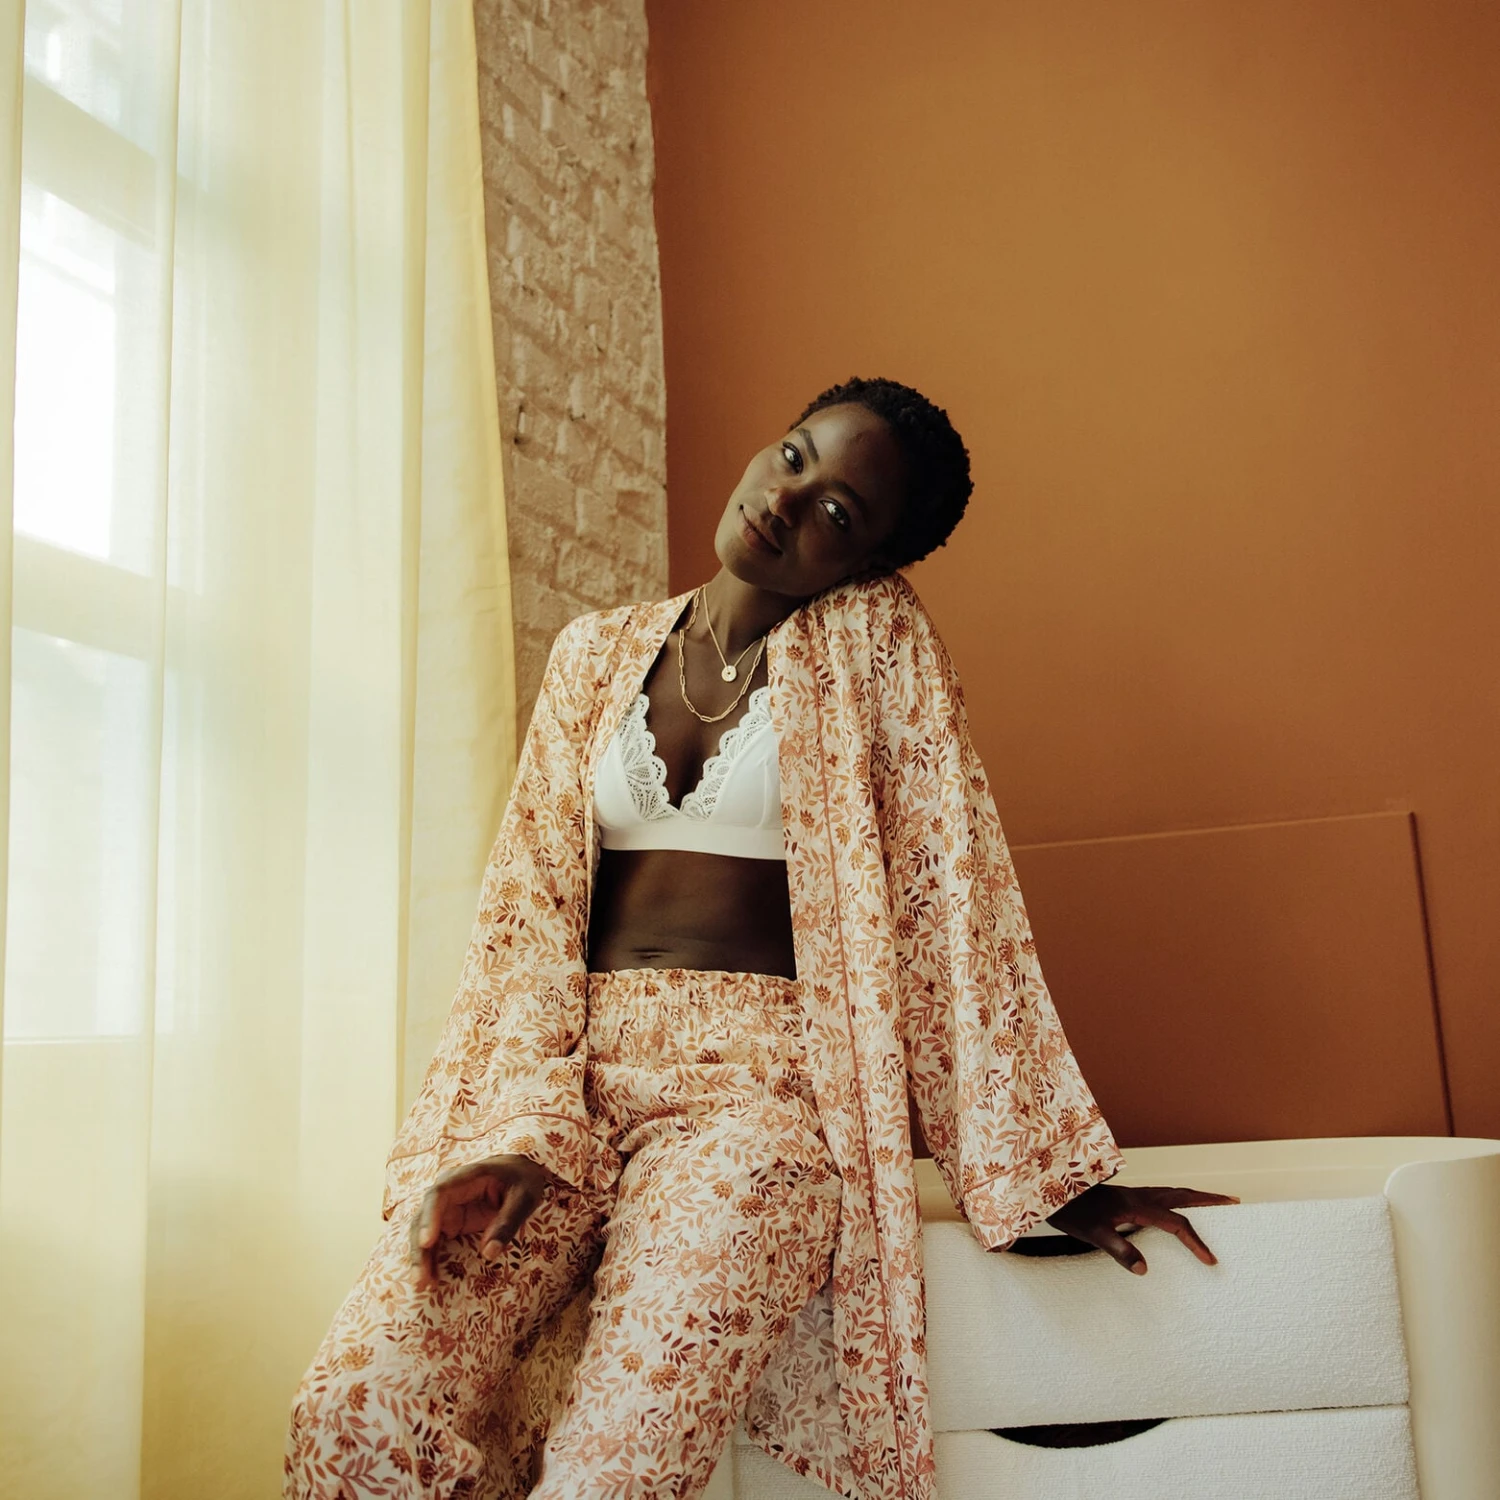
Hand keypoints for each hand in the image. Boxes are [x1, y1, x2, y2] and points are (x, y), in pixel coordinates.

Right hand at [409, 1154, 553, 1288]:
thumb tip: (488, 1254)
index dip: (430, 1217)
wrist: (521, 1173)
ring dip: (420, 1259)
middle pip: (423, 1218)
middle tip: (421, 1278)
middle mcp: (448, 1192)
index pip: (439, 1194)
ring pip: (423, 1233)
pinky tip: (430, 1282)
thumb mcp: (524, 1198)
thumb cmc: (523, 1181)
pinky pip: (434, 1243)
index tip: (427, 1242)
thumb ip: (507, 1223)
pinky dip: (430, 1261)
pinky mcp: (449, 1223)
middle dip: (419, 1248)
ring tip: (422, 1286)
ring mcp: (446, 1209)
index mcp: (465, 1177)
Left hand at [1043, 1182, 1238, 1274]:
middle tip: (1234, 1201)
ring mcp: (1133, 1195)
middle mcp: (1139, 1197)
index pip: (1176, 1224)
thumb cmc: (1071, 1214)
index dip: (1196, 1242)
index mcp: (1136, 1206)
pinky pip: (1162, 1196)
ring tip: (1216, 1202)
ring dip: (1196, 1197)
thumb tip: (1144, 1270)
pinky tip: (1177, 1209)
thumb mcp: (1093, 1234)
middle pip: (1182, 1195)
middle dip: (1209, 1199)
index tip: (1212, 1260)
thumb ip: (1118, 1249)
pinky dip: (1179, 1200)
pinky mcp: (1127, 1199)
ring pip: (1173, 1192)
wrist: (1051, 1194)